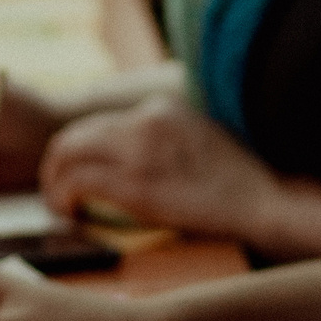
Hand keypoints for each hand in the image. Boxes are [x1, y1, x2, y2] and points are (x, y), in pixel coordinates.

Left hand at [41, 97, 286, 238]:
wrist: (265, 201)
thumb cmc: (242, 184)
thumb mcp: (202, 139)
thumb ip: (169, 139)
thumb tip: (144, 159)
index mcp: (161, 108)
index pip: (102, 122)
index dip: (84, 149)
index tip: (83, 171)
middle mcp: (145, 121)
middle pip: (76, 133)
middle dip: (59, 162)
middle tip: (58, 190)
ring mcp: (138, 151)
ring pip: (67, 153)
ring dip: (55, 180)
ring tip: (60, 204)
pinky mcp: (135, 184)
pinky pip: (78, 182)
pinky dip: (64, 197)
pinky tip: (69, 212)